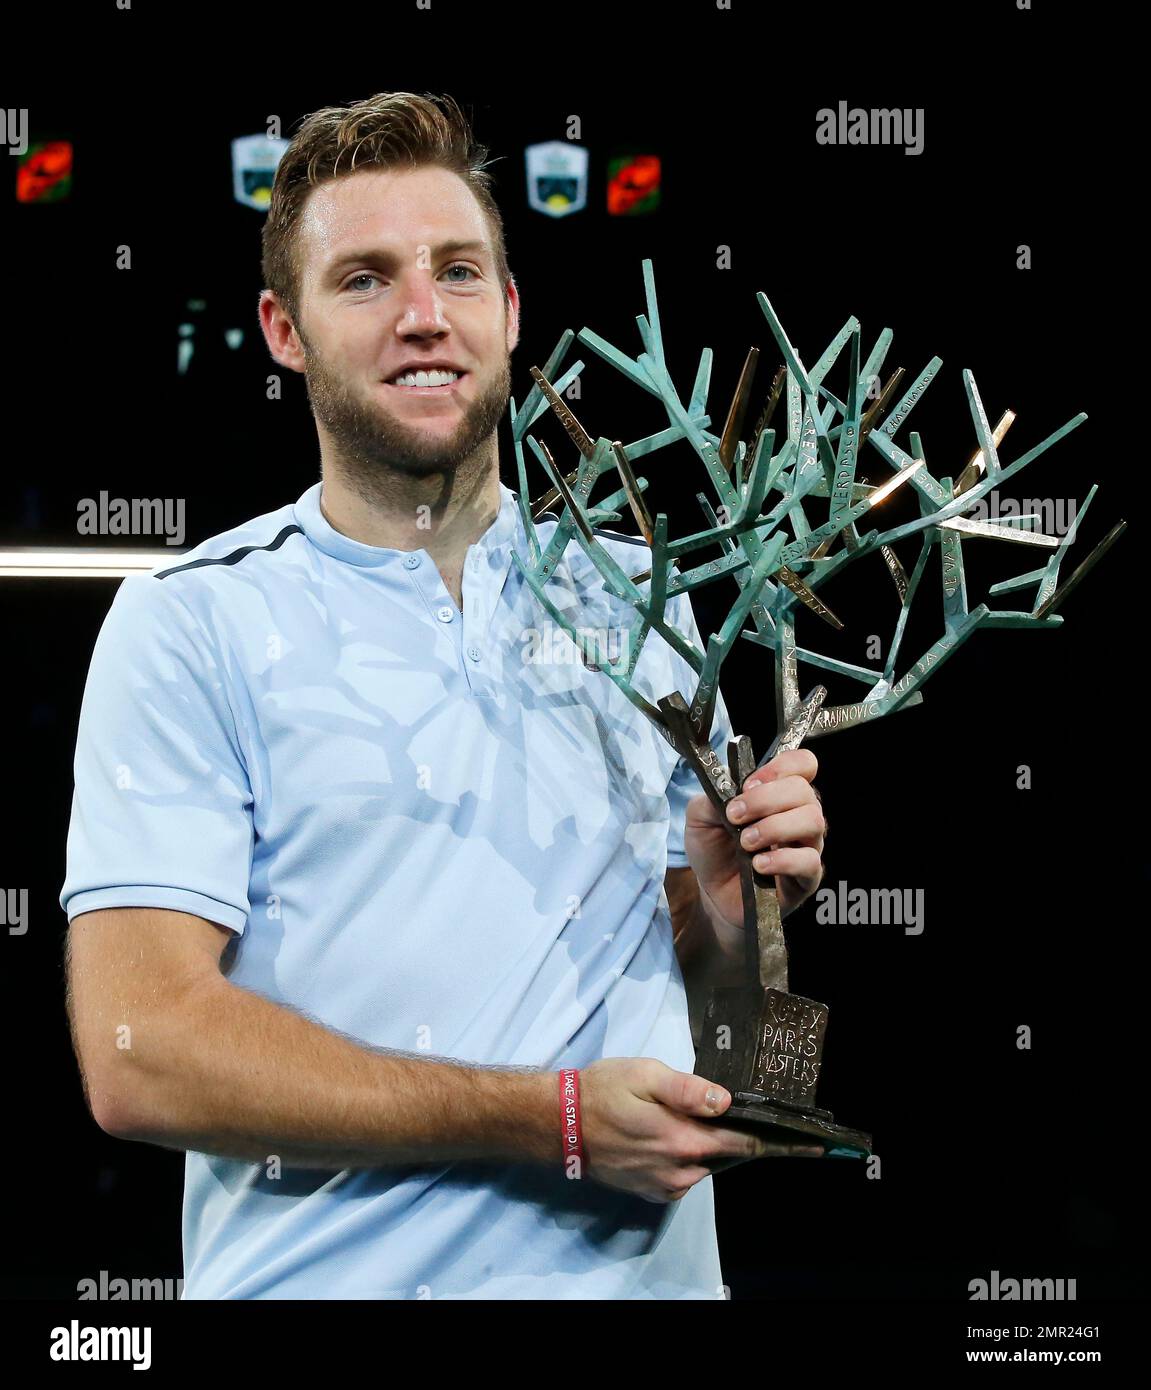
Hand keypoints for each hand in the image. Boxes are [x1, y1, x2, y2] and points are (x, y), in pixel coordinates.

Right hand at [579, 1058, 824, 1202]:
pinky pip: (686, 1175)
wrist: (560, 1123)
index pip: (743, 1145)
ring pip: (706, 1166)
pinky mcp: (651, 1192)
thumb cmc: (603, 1089)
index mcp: (681, 1139)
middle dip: (746, 1140)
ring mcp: (665, 1185)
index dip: (780, 1144)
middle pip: (728, 1157)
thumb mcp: (645, 1074)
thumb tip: (725, 1102)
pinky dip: (692, 1157)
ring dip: (714, 1147)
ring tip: (707, 1120)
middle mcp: (679, 1170)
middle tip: (764, 1121)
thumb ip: (688, 1089)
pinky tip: (678, 1134)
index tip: (815, 1146)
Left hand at [683, 748, 826, 924]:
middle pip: (804, 790)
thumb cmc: (714, 850)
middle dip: (766, 799)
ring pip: (814, 821)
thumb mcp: (700, 817)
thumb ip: (713, 796)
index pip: (803, 763)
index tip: (749, 784)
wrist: (713, 894)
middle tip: (735, 816)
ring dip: (774, 827)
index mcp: (779, 792)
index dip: (780, 767)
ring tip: (746, 842)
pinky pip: (810, 861)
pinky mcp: (807, 877)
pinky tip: (758, 865)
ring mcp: (808, 845)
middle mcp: (800, 814)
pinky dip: (782, 860)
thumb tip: (729, 788)